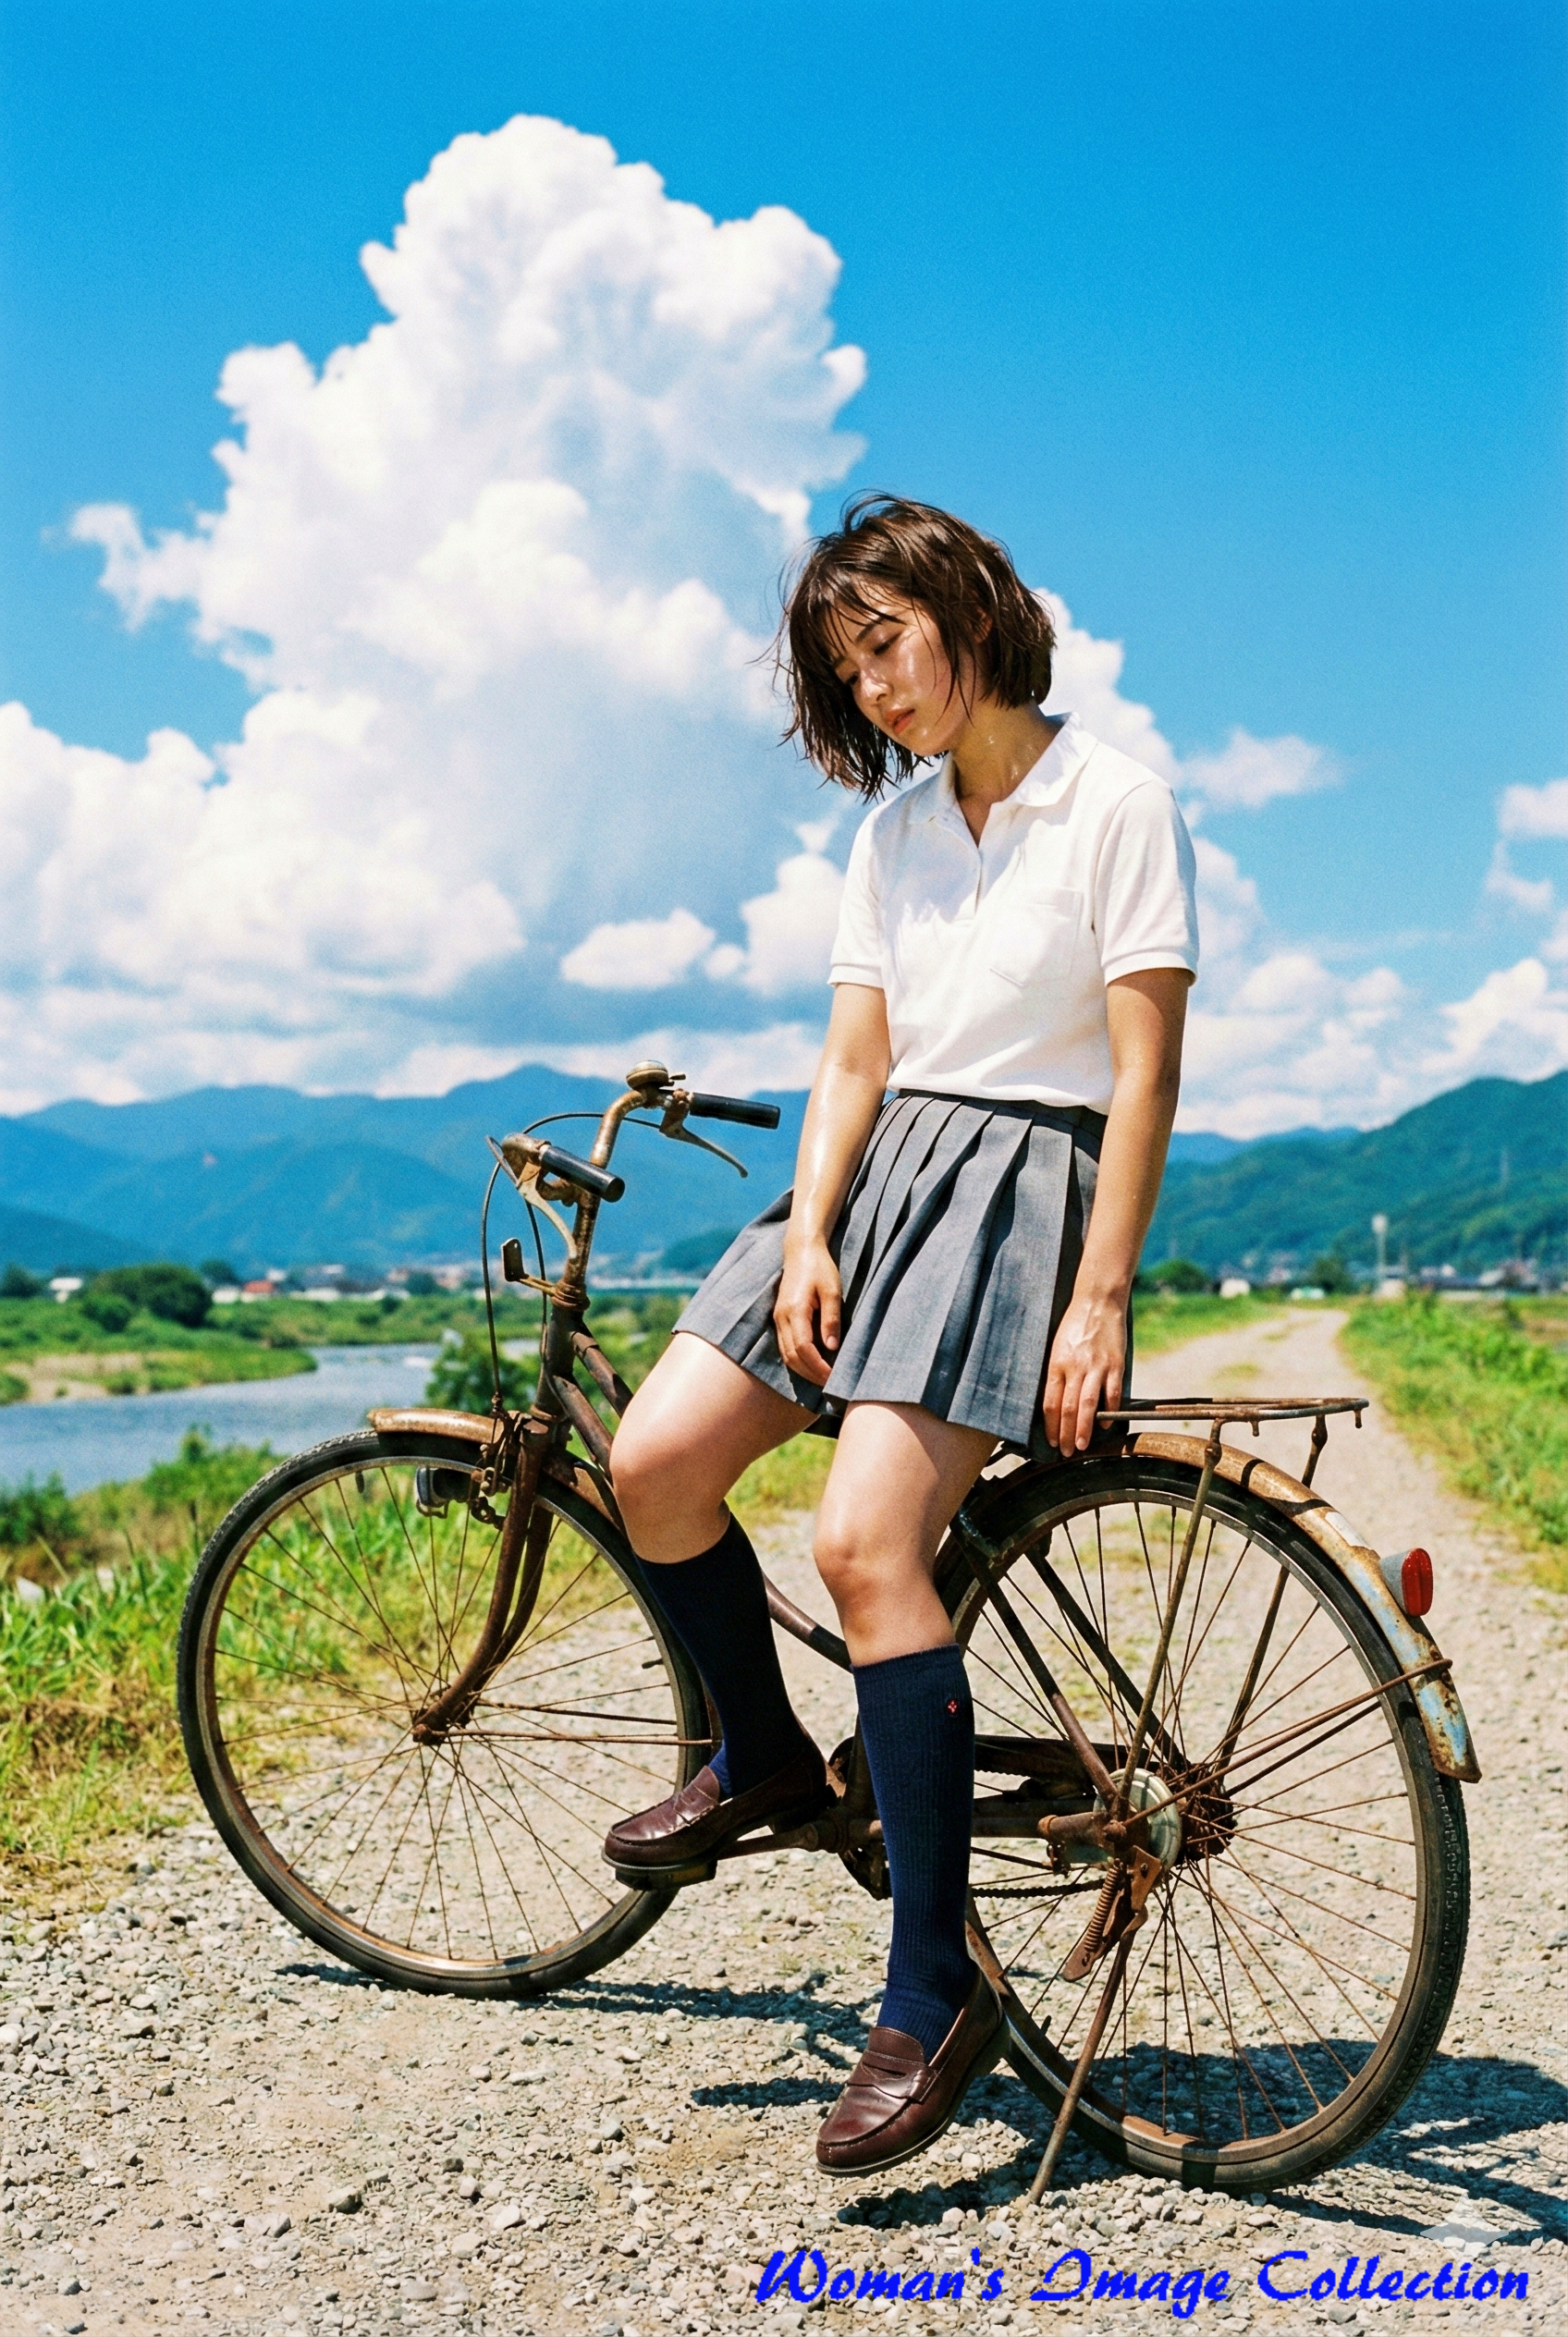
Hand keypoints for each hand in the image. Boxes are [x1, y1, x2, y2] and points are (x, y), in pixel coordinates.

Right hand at [774, 1237, 841, 1387]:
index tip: (832, 1377)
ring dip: (802, 1369)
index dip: (818, 1366)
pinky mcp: (779, 1318)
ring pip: (786, 1354)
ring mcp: (778, 1318)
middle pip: (792, 1356)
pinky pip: (784, 1346)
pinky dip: (797, 1359)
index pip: (804, 1348)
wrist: (801, 1251)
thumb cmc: (820, 1268)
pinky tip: (811, 1364)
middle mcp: (782, 1317)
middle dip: (810, 1373)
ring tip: (821, 1377)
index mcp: (795, 1310)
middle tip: (829, 1384)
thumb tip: (832, 1347)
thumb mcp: (832, 1291)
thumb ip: (831, 1319)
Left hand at [1043, 1292, 1127, 1453]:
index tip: (1052, 1441)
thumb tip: (1055, 1403)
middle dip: (1066, 1435)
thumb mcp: (1057, 1347)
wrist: (1097, 1301)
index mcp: (1057, 1364)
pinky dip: (1109, 1411)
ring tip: (1082, 1446)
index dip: (1051, 1426)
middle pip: (1068, 1409)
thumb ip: (1057, 1374)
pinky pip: (1112, 1393)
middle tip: (1067, 1452)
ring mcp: (1096, 1366)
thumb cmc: (1074, 1325)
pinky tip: (1105, 1424)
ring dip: (1085, 1429)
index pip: (1050, 1403)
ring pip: (1088, 1405)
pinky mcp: (1115, 1364)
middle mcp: (1075, 1367)